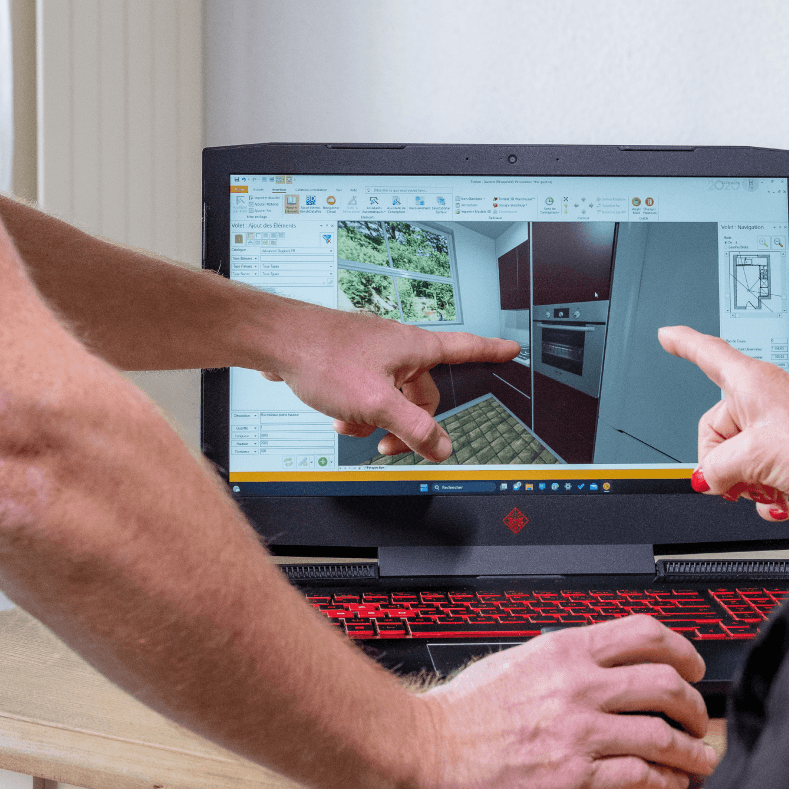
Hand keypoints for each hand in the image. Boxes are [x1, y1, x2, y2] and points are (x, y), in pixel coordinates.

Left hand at [261, 305, 518, 460]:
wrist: (277, 341)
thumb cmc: (324, 357)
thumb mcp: (377, 403)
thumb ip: (413, 428)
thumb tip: (442, 447)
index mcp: (415, 348)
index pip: (465, 348)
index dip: (491, 351)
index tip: (510, 350)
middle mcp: (398, 346)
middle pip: (422, 391)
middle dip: (408, 421)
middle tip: (390, 446)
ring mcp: (374, 352)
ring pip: (391, 395)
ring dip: (375, 418)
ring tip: (350, 426)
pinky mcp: (351, 360)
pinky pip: (368, 391)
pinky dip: (357, 409)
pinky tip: (338, 417)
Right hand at [420, 615, 715, 788]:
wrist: (434, 748)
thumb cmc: (469, 708)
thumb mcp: (522, 659)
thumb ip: (566, 657)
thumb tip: (604, 660)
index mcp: (566, 650)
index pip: (643, 633)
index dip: (682, 649)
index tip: (692, 666)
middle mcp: (578, 685)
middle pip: (664, 682)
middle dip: (694, 703)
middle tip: (699, 716)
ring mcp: (578, 731)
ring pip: (661, 733)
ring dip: (690, 748)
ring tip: (698, 757)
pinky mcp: (574, 777)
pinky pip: (640, 776)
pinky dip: (666, 781)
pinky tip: (671, 784)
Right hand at [658, 326, 788, 530]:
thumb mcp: (752, 456)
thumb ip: (716, 466)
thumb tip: (705, 477)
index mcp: (752, 381)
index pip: (708, 353)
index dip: (684, 344)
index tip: (667, 336)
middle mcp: (763, 400)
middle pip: (715, 426)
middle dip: (720, 460)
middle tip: (734, 476)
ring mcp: (775, 429)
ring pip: (734, 455)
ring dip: (743, 480)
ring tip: (763, 487)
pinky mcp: (788, 455)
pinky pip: (755, 472)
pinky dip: (761, 491)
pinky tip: (775, 500)